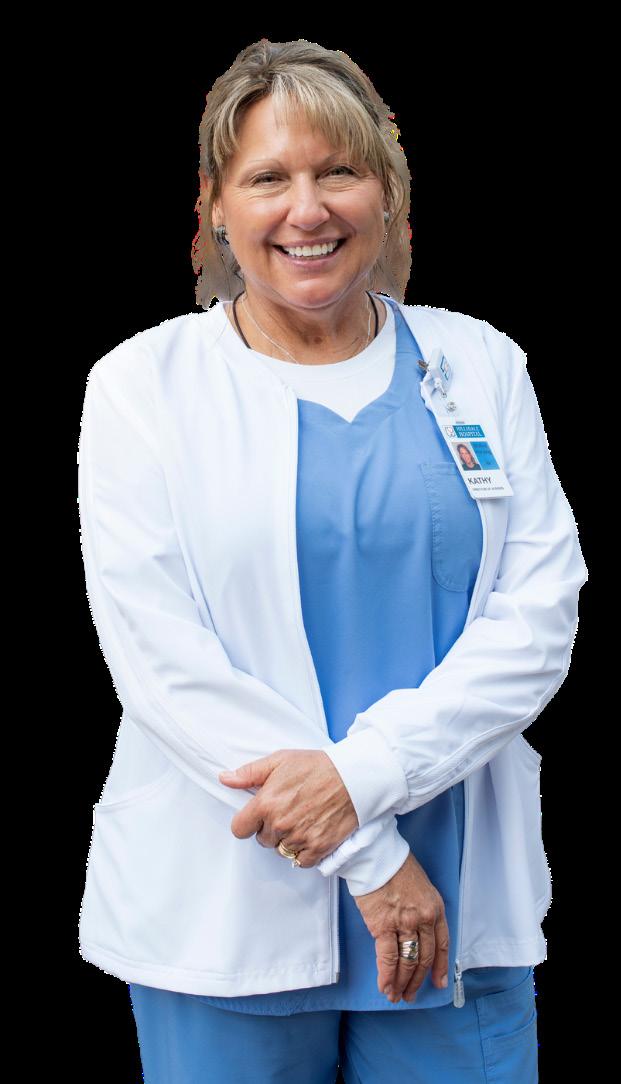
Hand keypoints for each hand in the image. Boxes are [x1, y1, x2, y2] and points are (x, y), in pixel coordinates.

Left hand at [218, 749, 358, 865]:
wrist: (353, 777)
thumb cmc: (316, 766)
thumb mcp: (280, 760)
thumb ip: (249, 773)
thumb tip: (224, 778)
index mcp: (266, 803)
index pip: (239, 829)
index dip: (247, 822)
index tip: (257, 816)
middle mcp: (280, 824)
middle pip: (262, 840)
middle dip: (270, 829)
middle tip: (287, 811)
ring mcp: (299, 838)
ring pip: (281, 851)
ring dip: (287, 840)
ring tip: (301, 820)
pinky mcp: (318, 848)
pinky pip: (301, 862)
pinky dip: (304, 852)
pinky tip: (311, 833)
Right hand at [353, 851, 449, 1004]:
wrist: (376, 855)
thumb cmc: (395, 866)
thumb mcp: (420, 885)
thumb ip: (421, 908)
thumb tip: (413, 931)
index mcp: (436, 907)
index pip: (442, 944)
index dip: (441, 967)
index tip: (438, 983)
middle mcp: (424, 918)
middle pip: (425, 958)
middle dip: (417, 980)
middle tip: (411, 995)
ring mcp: (405, 923)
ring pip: (407, 962)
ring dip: (402, 983)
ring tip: (396, 996)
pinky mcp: (383, 926)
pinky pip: (388, 958)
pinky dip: (387, 976)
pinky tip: (386, 988)